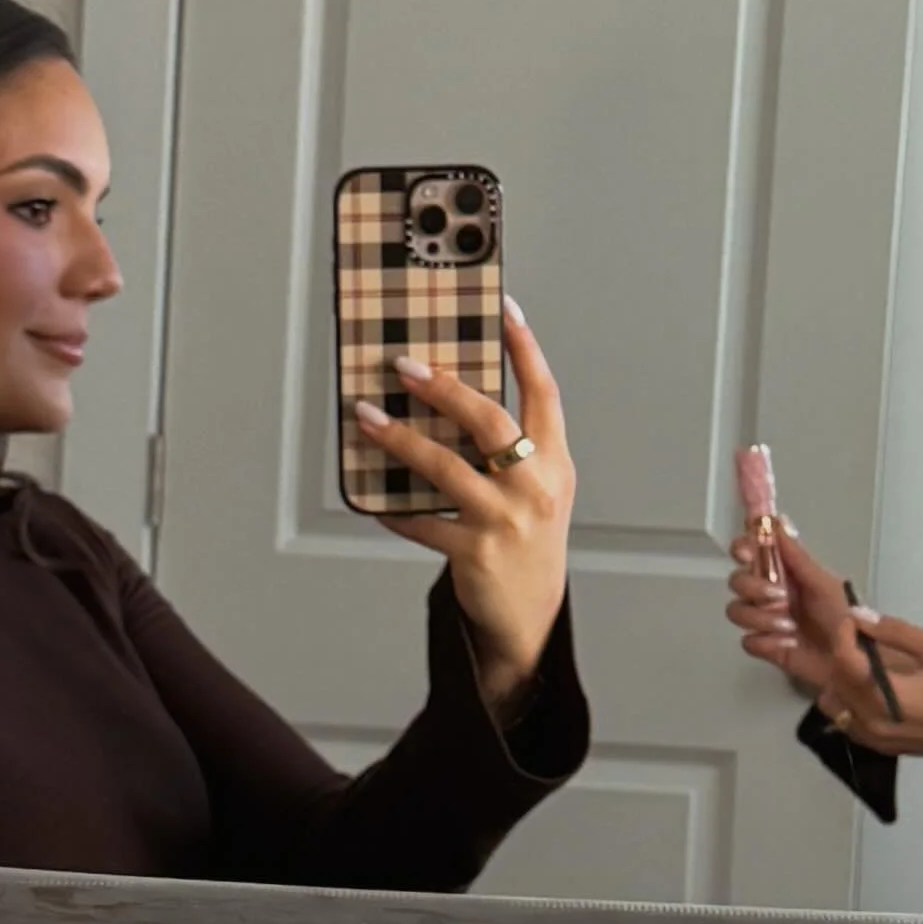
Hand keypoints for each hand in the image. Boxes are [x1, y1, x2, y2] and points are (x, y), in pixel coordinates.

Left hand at [350, 296, 574, 712]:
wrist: (530, 616)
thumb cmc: (527, 539)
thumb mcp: (535, 489)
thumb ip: (508, 448)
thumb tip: (448, 396)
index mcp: (555, 463)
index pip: (544, 393)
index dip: (525, 348)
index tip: (503, 308)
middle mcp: (536, 488)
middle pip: (490, 423)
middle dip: (444, 389)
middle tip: (404, 365)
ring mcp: (507, 522)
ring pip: (446, 468)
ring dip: (400, 440)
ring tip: (367, 417)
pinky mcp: (475, 553)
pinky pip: (421, 521)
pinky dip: (393, 507)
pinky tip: (373, 497)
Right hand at [727, 519, 855, 701]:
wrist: (855, 658)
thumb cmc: (844, 614)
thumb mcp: (823, 582)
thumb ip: (797, 556)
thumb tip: (778, 519)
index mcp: (784, 571)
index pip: (750, 550)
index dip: (742, 548)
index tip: (748, 554)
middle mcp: (770, 592)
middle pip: (737, 580)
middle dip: (753, 588)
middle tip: (779, 597)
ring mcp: (766, 620)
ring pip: (737, 611)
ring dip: (760, 618)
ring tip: (789, 627)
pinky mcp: (767, 647)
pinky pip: (748, 641)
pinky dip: (766, 642)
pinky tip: (787, 644)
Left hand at [802, 605, 922, 764]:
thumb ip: (896, 631)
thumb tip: (860, 615)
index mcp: (885, 695)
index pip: (844, 659)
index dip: (843, 633)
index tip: (853, 618)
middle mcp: (870, 720)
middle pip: (833, 680)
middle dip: (841, 652)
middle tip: (859, 635)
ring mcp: (871, 738)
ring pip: (833, 702)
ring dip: (840, 677)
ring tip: (862, 661)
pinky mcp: (877, 746)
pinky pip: (845, 720)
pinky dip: (847, 699)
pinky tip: (867, 686)